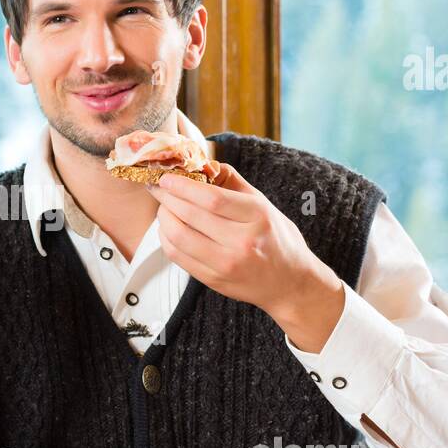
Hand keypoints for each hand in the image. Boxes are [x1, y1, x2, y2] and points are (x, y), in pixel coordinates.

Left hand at [149, 164, 345, 352]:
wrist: (289, 284)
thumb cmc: (278, 239)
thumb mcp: (265, 205)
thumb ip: (234, 183)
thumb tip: (204, 163)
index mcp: (256, 217)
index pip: (211, 199)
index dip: (183, 186)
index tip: (167, 178)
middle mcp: (241, 242)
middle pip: (190, 216)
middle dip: (167, 199)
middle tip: (157, 188)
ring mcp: (225, 264)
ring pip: (178, 238)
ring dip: (163, 219)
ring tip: (163, 207)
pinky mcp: (213, 280)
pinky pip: (178, 257)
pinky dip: (166, 239)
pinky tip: (167, 228)